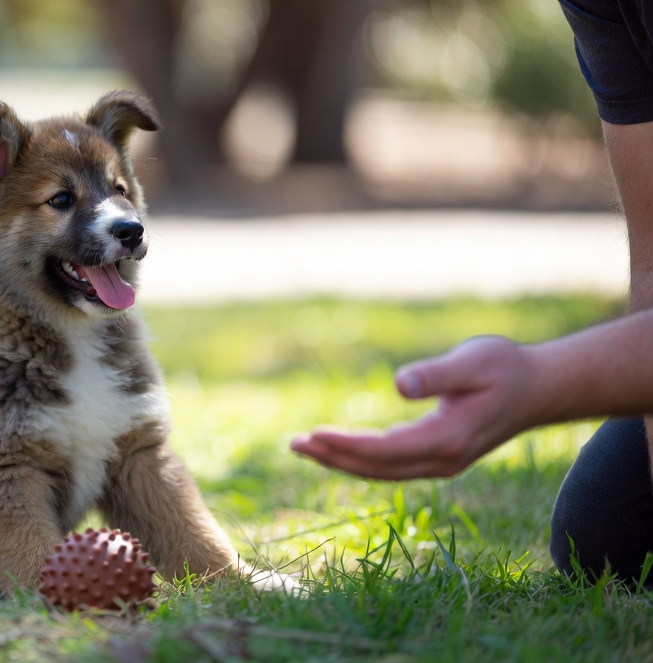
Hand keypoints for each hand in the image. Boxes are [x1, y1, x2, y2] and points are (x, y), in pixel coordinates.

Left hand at [290, 336, 539, 479]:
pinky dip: (360, 459)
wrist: (539, 388)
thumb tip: (398, 385)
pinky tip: (336, 448)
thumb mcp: (474, 361)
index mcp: (448, 439)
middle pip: (377, 468)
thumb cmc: (506, 367)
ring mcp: (441, 463)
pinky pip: (390, 465)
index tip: (313, 433)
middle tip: (292, 444)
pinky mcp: (438, 457)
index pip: (385, 451)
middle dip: (333, 458)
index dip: (347, 445)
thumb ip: (437, 375)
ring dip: (341, 461)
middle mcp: (442, 460)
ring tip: (304, 447)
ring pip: (381, 471)